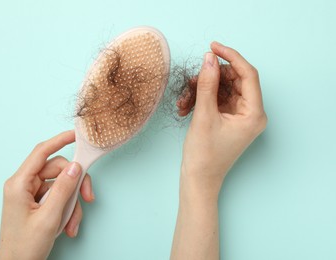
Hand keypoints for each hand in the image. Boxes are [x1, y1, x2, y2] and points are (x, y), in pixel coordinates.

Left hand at [0, 130, 94, 259]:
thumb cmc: (25, 246)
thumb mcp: (49, 217)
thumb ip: (64, 189)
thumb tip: (75, 166)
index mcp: (19, 184)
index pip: (41, 153)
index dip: (59, 140)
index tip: (75, 134)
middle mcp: (24, 185)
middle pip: (57, 170)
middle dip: (74, 184)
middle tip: (88, 198)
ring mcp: (31, 194)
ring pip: (61, 185)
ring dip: (71, 203)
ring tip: (72, 223)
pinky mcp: (37, 203)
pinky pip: (58, 197)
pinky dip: (67, 210)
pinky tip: (67, 226)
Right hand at [177, 41, 266, 194]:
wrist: (198, 179)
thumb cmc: (204, 155)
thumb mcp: (204, 116)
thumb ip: (207, 84)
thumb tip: (209, 59)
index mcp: (254, 114)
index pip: (248, 74)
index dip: (231, 57)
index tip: (213, 47)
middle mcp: (251, 113)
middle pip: (235, 80)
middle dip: (211, 77)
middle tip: (191, 79)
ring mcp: (240, 116)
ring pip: (223, 89)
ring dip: (202, 89)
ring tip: (184, 100)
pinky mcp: (229, 118)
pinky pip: (217, 99)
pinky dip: (202, 99)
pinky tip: (186, 107)